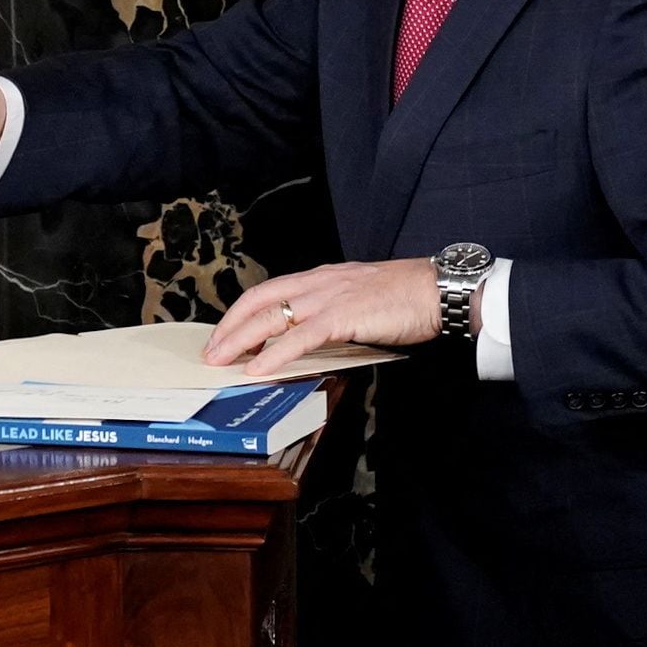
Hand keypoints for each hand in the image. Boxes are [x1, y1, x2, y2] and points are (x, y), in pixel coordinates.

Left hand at [202, 257, 448, 376]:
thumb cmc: (405, 298)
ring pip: (271, 316)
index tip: (225, 332)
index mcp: (320, 278)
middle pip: (259, 301)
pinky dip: (274, 353)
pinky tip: (258, 368)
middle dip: (229, 326)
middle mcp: (317, 283)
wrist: (436, 290)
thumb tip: (313, 337)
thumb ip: (333, 313)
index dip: (241, 312)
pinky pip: (300, 337)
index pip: (268, 291)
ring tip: (221, 361)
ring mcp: (328, 297)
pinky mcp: (342, 316)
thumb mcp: (358, 300)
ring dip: (240, 340)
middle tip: (210, 351)